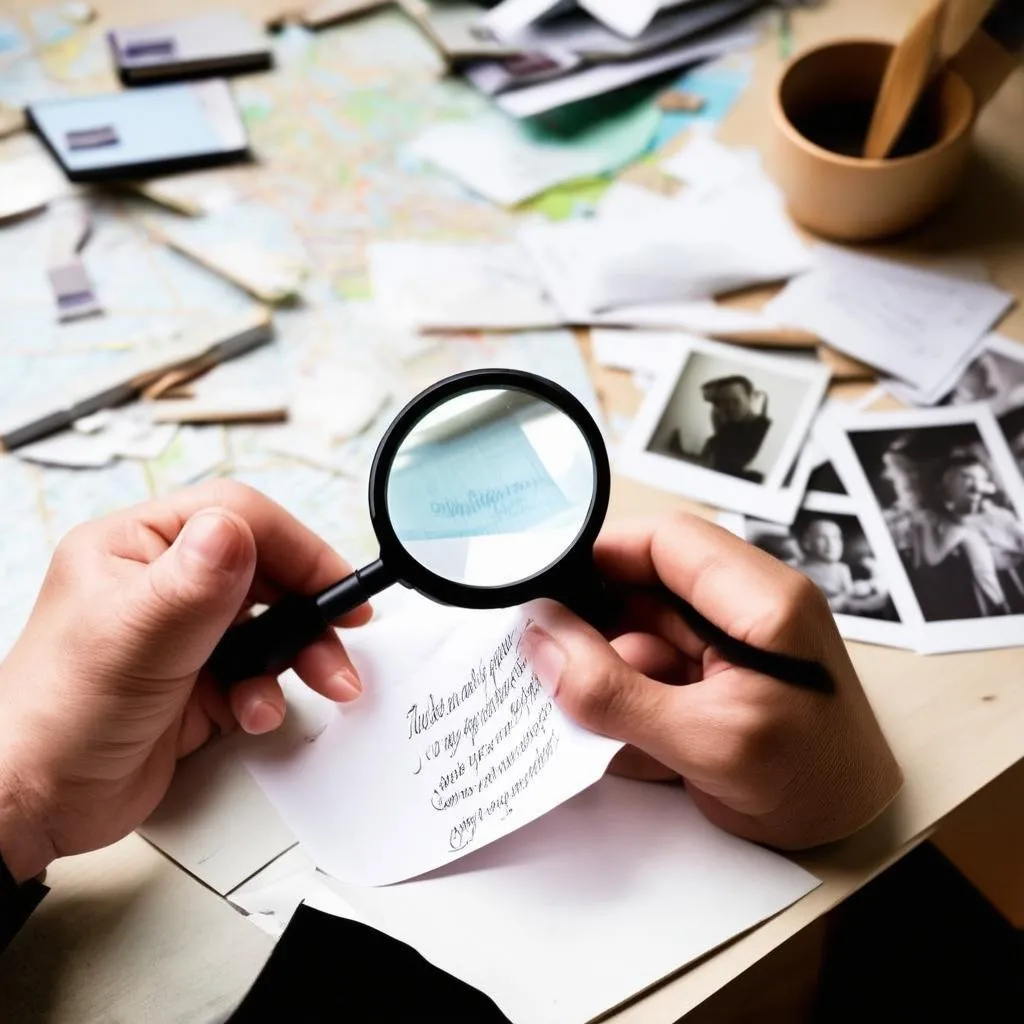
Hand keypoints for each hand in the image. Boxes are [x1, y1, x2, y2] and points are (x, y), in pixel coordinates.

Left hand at [0, 481, 369, 881]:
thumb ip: (193, 584)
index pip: (236, 517)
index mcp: (137, 548)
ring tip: (330, 682)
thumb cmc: (56, 716)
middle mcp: (165, 584)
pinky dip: (269, 694)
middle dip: (311, 606)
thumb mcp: (133, 639)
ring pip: (271, 624)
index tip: (335, 582)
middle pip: (265, 570)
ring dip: (303, 654)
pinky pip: (259, 673)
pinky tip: (253, 714)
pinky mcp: (200, 681)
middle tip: (347, 631)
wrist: (36, 805)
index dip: (294, 545)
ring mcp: (185, 634)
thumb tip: (236, 529)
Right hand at [522, 514, 901, 849]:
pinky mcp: (718, 671)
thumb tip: (541, 635)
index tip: (546, 587)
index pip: (668, 541)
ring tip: (587, 715)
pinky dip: (627, 697)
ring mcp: (731, 639)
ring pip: (641, 630)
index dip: (602, 554)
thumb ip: (614, 691)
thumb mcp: (705, 742)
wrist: (855, 831)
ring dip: (609, 671)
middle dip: (596, 626)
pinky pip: (653, 665)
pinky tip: (624, 738)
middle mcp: (746, 606)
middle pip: (647, 586)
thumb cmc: (814, 786)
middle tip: (547, 660)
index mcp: (763, 601)